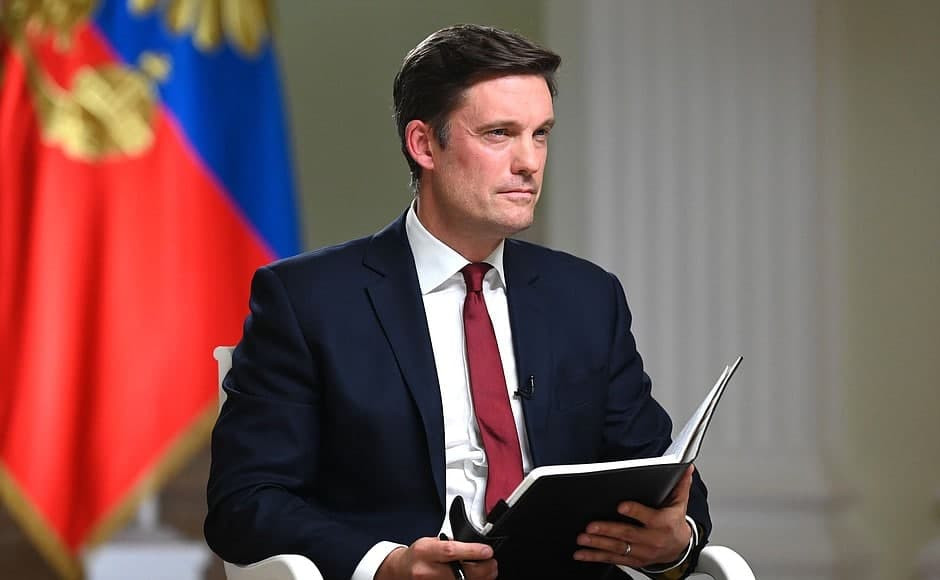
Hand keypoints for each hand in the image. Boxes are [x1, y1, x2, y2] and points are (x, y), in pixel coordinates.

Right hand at [376, 537, 496, 579]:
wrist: (401, 571)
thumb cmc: (418, 556)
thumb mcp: (431, 542)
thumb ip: (451, 544)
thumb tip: (475, 546)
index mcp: (425, 553)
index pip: (451, 552)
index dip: (472, 552)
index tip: (487, 551)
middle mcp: (426, 571)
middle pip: (460, 573)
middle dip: (482, 569)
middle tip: (492, 563)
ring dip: (481, 579)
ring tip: (489, 571)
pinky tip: (477, 579)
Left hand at [574, 465, 694, 568]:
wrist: (680, 549)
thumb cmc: (675, 522)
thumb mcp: (680, 503)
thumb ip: (680, 485)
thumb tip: (686, 466)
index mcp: (662, 523)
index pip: (648, 517)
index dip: (634, 511)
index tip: (620, 506)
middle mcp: (652, 540)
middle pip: (628, 534)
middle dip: (608, 530)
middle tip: (591, 525)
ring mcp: (642, 552)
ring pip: (618, 548)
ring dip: (599, 544)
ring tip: (583, 539)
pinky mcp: (634, 560)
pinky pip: (613, 559)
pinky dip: (597, 557)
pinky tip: (582, 554)